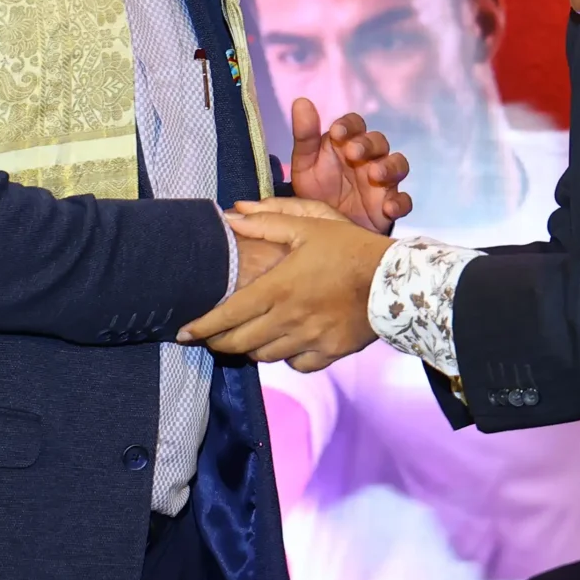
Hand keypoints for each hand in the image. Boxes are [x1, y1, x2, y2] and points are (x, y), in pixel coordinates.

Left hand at [183, 198, 390, 369]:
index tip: (183, 332)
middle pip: (239, 343)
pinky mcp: (329, 353)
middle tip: (210, 337)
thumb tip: (231, 215)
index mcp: (277, 288)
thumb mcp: (309, 225)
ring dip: (250, 348)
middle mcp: (288, 319)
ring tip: (247, 337)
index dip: (201, 326)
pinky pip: (296, 365)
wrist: (395, 279)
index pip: (227, 315)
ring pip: (264, 356)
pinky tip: (286, 344)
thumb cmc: (349, 247)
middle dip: (218, 342)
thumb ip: (267, 221)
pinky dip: (286, 357)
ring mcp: (308, 339)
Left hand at [284, 98, 411, 233]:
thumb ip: (305, 135)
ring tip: (375, 175)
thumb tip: (301, 100)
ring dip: (389, 167)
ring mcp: (383, 182)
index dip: (349, 126)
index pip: (355, 124)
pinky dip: (400, 203)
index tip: (336, 133)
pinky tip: (387, 209)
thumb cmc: (316, 191)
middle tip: (353, 154)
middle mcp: (369, 159)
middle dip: (368, 144)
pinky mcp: (389, 206)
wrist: (323, 230)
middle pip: (379, 142)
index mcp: (348, 144)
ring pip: (398, 165)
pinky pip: (404, 201)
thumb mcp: (305, 165)